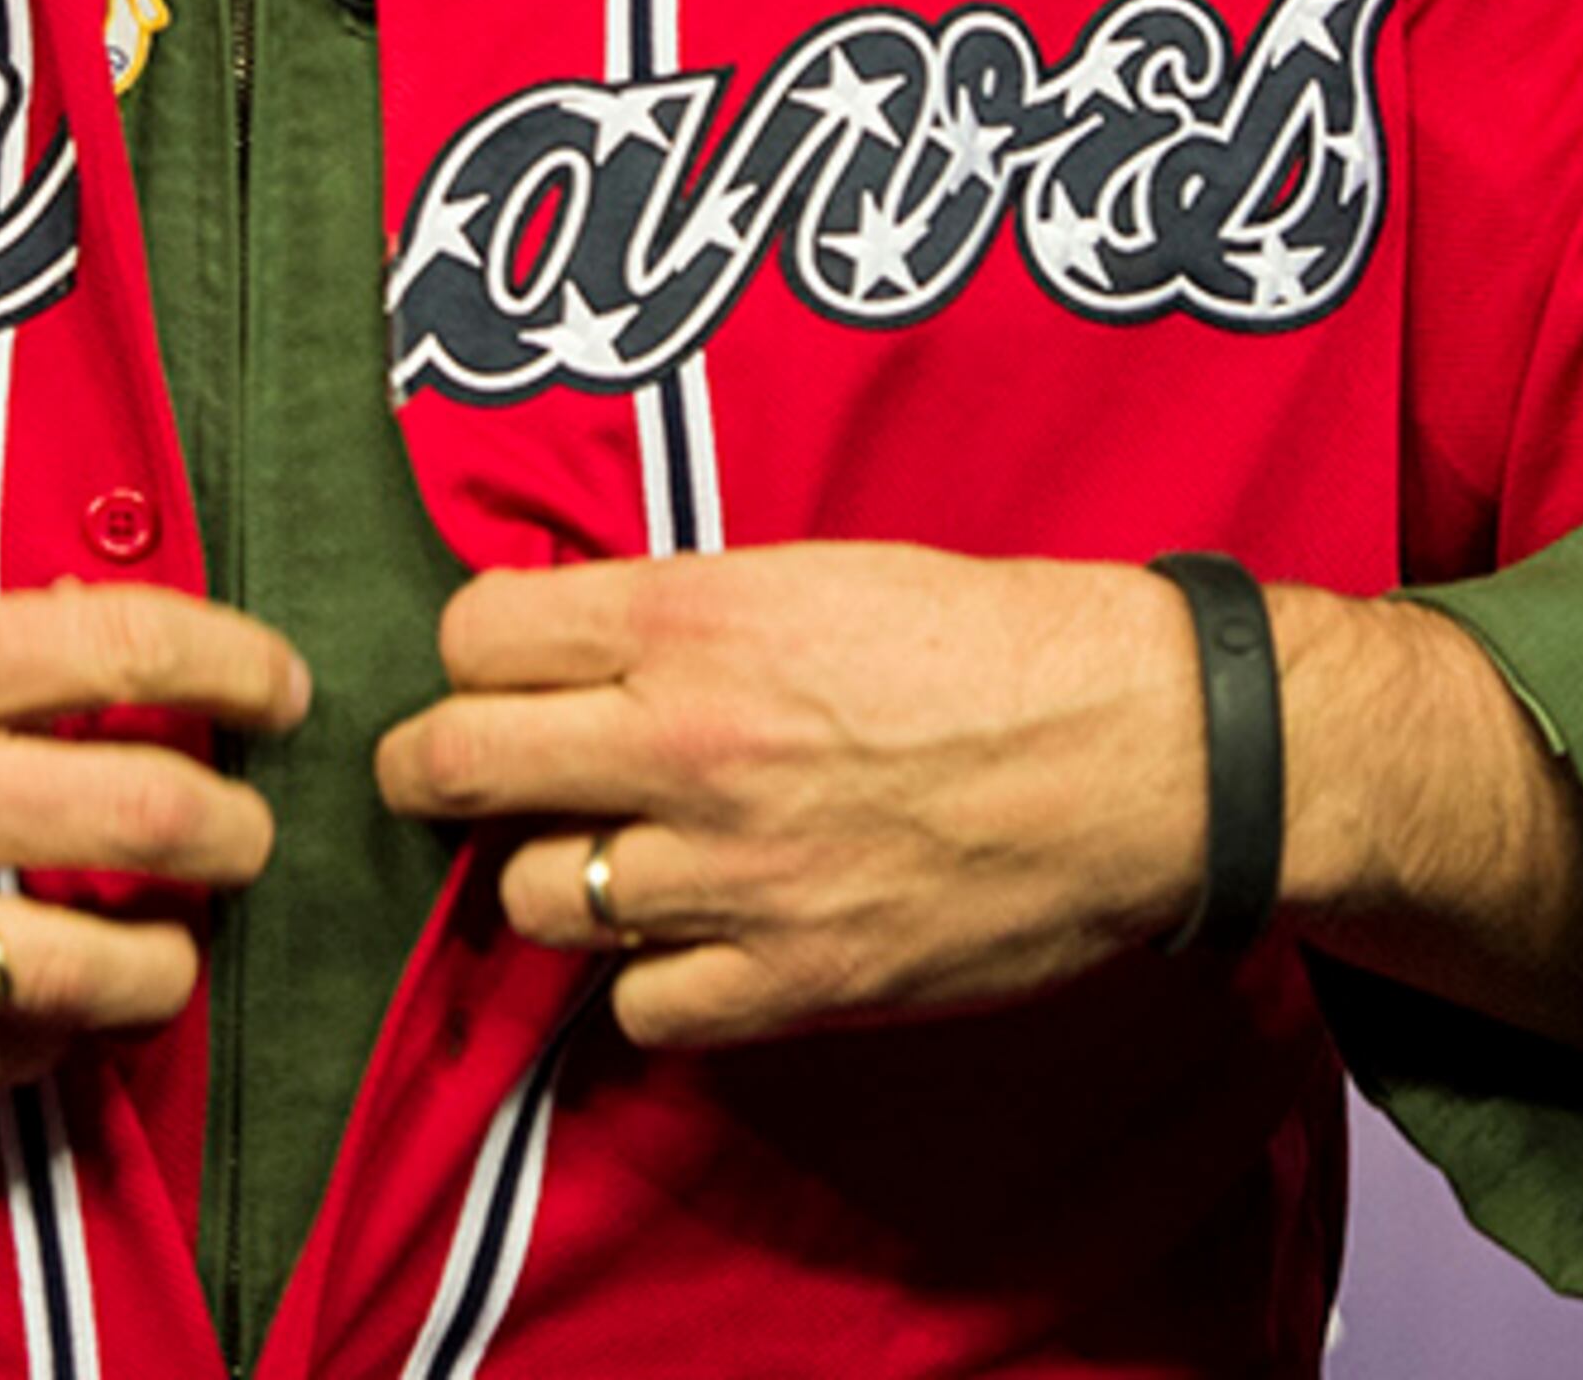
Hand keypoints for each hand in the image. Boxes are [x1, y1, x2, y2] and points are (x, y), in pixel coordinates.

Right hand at [0, 577, 310, 1096]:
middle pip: (161, 818)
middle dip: (236, 827)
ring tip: (168, 935)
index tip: (277, 685)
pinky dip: (48, 1035)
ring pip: (105, 969)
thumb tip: (71, 649)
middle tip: (241, 823)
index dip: (241, 665)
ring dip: (169, 955)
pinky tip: (50, 1004)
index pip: (138, 649)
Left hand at [373, 544, 1205, 1048]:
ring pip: (535, 897)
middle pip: (458, 765)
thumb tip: (571, 641)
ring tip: (599, 859)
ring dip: (551, 880)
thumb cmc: (995, 641)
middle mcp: (689, 743)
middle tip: (452, 776)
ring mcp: (735, 873)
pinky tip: (687, 943)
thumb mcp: (816, 573)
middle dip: (434, 770)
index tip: (494, 669)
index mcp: (693, 620)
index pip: (475, 634)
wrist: (1148, 753)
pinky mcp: (793, 979)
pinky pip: (641, 1009)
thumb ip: (681, 611)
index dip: (472, 652)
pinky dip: (648, 984)